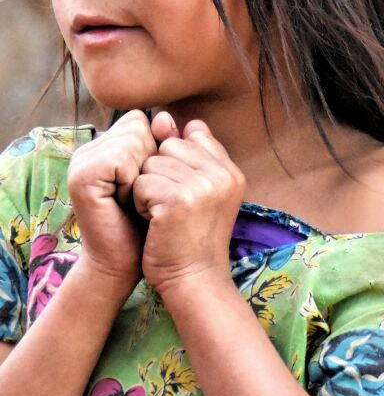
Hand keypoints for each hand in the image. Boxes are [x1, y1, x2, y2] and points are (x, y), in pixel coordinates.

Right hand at [67, 109, 166, 289]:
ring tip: (132, 197)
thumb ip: (164, 145)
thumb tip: (166, 115)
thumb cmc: (148, 220)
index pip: (139, 120)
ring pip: (132, 138)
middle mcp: (89, 150)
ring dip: (143, 170)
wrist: (125, 261)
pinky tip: (124, 200)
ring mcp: (82, 162)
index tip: (149, 181)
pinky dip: (132, 179)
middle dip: (150, 158)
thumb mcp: (161, 177)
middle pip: (137, 125)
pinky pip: (121, 157)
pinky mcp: (81, 177)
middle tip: (139, 192)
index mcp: (105, 146)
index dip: (154, 147)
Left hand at [134, 119, 244, 296]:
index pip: (194, 135)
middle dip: (160, 173)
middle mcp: (222, 173)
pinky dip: (140, 203)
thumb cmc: (191, 237)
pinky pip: (142, 182)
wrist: (194, 280)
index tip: (181, 190)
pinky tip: (155, 222)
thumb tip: (162, 116)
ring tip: (163, 215)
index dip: (177, 160)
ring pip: (153, 163)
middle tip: (172, 206)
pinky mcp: (179, 200)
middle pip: (170, 146)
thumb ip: (186, 153)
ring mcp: (203, 185)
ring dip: (148, 188)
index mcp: (231, 170)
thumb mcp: (199, 191)